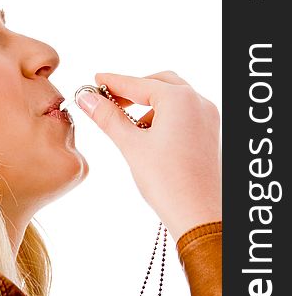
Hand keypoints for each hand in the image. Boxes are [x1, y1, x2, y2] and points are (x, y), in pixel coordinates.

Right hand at [76, 71, 221, 241]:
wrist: (198, 214)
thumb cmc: (167, 181)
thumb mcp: (131, 145)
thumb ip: (108, 118)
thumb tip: (87, 99)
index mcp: (180, 100)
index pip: (138, 84)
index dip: (113, 82)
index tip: (95, 81)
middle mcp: (198, 102)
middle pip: (160, 84)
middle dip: (134, 90)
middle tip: (109, 100)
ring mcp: (207, 118)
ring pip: (173, 99)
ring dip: (149, 106)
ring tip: (128, 127)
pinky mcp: (209, 133)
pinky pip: (184, 114)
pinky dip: (164, 118)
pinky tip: (149, 138)